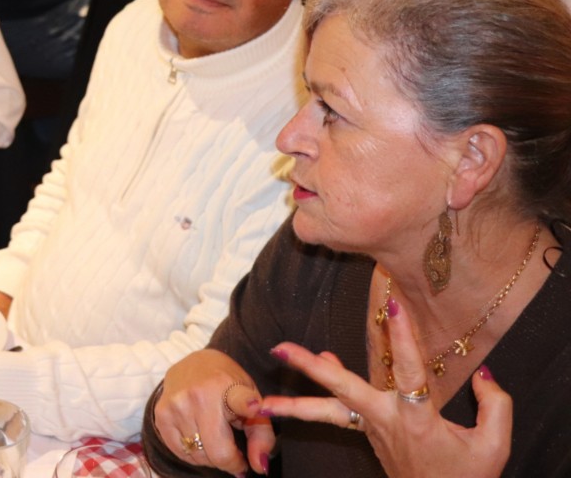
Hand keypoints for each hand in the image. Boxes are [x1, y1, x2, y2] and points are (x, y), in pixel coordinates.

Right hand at [151, 349, 272, 476]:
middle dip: (230, 462)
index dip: (249, 408)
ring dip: (211, 457)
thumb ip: (262, 437)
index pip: (241, 400)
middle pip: (217, 452)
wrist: (196, 362)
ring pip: (198, 456)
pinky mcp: (161, 414)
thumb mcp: (253, 402)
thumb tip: (258, 467)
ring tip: (216, 441)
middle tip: (235, 455)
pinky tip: (200, 441)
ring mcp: (176, 405)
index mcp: (227, 387)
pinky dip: (193, 455)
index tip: (253, 409)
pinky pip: (180, 452)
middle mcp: (198, 395)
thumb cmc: (228, 386)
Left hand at [259, 298, 510, 477]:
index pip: (410, 371)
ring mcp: (373, 429)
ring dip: (294, 398)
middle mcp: (387, 421)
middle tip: (279, 347)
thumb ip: (496, 406)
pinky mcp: (369, 434)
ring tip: (269, 378)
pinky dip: (329, 388)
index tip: (394, 305)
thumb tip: (482, 375)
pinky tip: (326, 359)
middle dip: (309, 369)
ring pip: (328, 409)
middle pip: (343, 391)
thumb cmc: (468, 477)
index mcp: (418, 421)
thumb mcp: (494, 446)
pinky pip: (340, 412)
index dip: (404, 338)